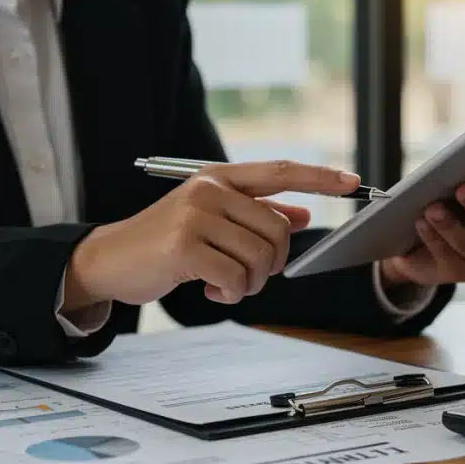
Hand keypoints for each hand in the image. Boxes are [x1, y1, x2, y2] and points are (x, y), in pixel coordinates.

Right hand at [62, 160, 360, 309]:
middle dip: (271, 264)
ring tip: (223, 282)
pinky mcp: (184, 246)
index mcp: (219, 178)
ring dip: (249, 283)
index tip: (355, 182)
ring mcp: (196, 215)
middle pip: (277, 230)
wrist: (110, 260)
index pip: (280, 171)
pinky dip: (230, 292)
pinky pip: (235, 276)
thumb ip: (256, 214)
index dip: (320, 178)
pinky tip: (209, 290)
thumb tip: (302, 215)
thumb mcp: (211, 220)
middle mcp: (210, 190)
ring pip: (260, 257)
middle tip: (243, 275)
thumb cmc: (165, 243)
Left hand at [379, 153, 464, 287]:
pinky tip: (421, 223)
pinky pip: (446, 255)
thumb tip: (461, 162)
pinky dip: (433, 238)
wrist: (423, 248)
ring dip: (450, 225)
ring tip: (432, 208)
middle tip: (464, 188)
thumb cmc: (451, 209)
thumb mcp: (462, 191)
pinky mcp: (459, 273)